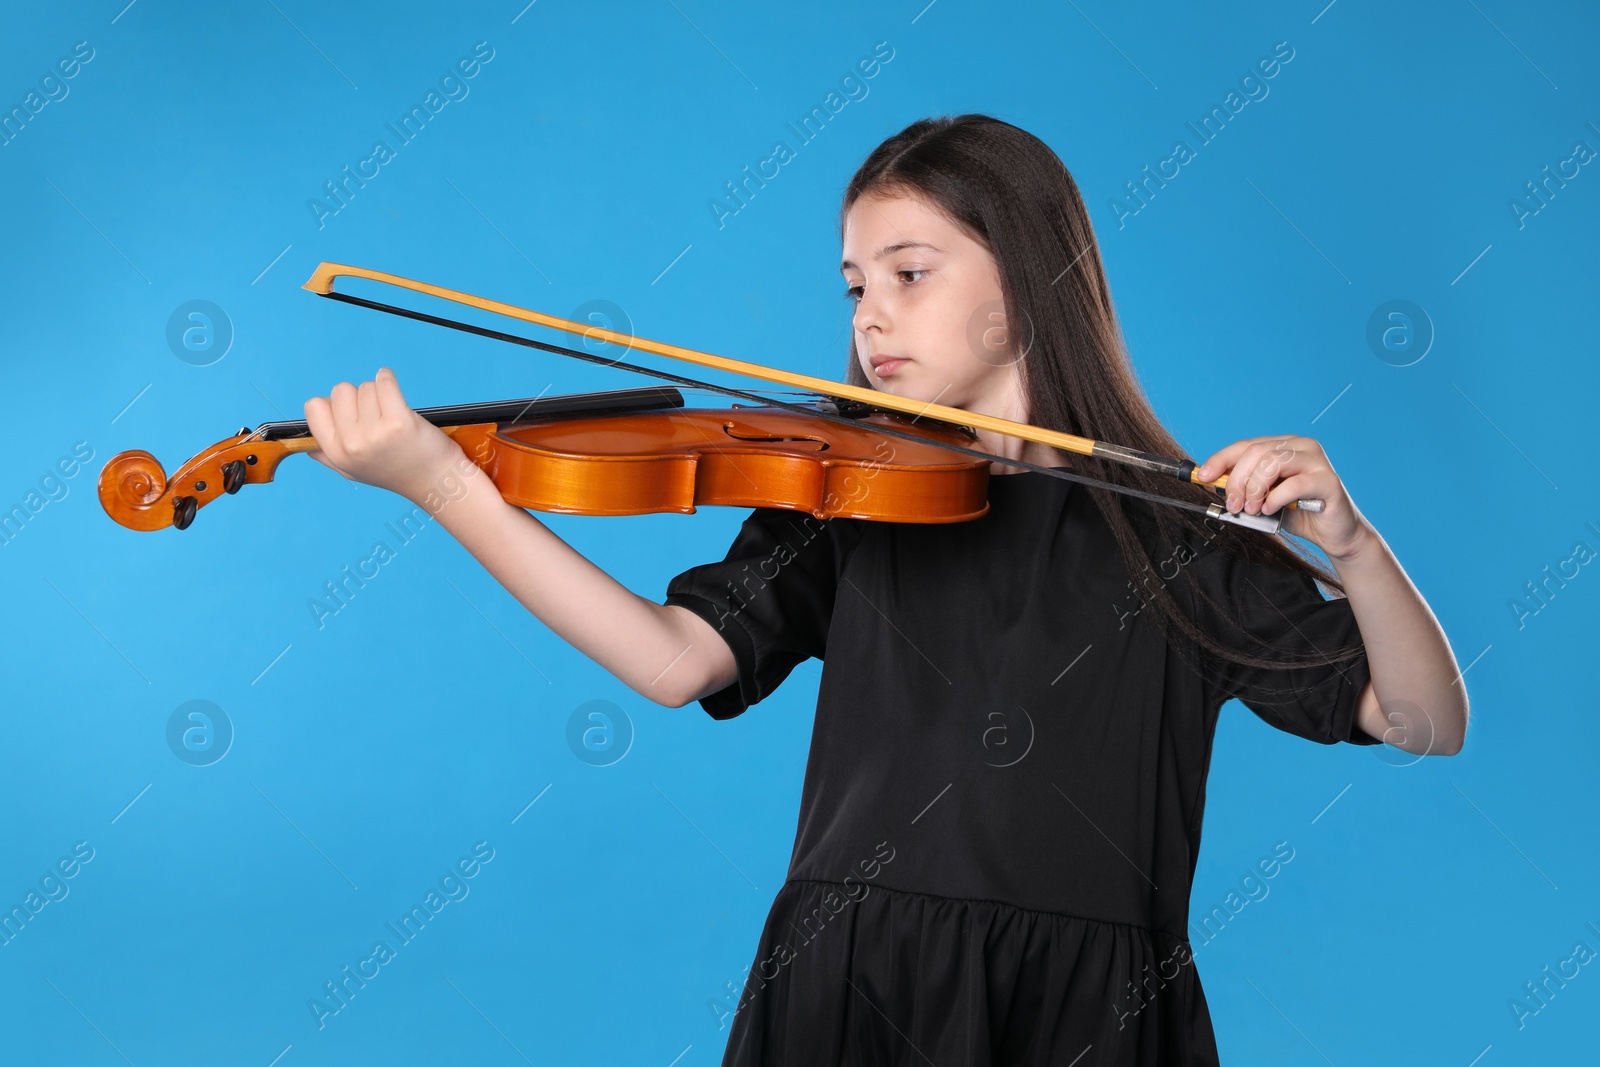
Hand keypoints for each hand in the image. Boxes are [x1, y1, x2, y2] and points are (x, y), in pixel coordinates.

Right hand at [302, 368, 465, 503]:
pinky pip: (384, 382)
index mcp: (336, 453)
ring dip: (379, 393)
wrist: (436, 481)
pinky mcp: (399, 422)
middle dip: (358, 396)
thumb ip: (329, 458)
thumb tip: (309, 447)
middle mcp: (352, 444)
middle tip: (377, 414)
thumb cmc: (397, 472)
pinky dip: (387, 377)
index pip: (314, 407)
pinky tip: (390, 382)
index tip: (352, 411)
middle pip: (340, 391)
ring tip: (392, 415)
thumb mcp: (354, 472)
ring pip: (365, 387)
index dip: (333, 404)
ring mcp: (375, 433)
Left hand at [1196, 435, 1373, 560]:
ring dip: (1254, 489)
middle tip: (1233, 505)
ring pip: (1273, 462)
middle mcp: (1301, 447)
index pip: (1245, 445)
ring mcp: (1317, 461)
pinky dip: (1275, 498)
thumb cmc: (1298, 513)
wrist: (1334, 534)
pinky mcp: (1328, 481)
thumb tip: (1212, 482)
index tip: (1202, 476)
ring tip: (1252, 509)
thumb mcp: (1263, 497)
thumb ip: (1244, 486)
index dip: (1221, 460)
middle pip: (1256, 453)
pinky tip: (1270, 509)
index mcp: (1283, 446)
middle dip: (1236, 480)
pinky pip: (1294, 484)